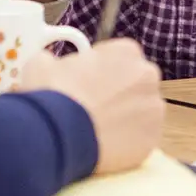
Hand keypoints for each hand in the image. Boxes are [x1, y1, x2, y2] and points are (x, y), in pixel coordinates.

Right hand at [19, 39, 162, 173]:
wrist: (60, 134)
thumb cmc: (53, 92)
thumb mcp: (42, 63)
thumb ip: (56, 61)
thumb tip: (52, 66)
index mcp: (126, 50)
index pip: (119, 58)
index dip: (101, 72)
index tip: (87, 84)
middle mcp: (147, 75)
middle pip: (135, 84)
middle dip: (119, 93)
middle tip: (93, 108)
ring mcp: (154, 108)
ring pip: (141, 112)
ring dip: (125, 118)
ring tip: (97, 130)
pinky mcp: (152, 139)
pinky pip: (140, 138)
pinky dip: (127, 142)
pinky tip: (105, 145)